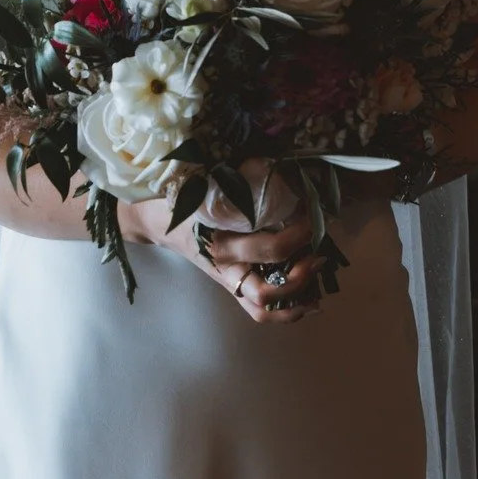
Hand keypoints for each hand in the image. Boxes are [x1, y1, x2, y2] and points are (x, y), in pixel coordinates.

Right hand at [120, 193, 328, 325]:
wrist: (157, 218)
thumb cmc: (185, 197)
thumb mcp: (209, 185)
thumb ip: (242, 181)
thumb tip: (283, 169)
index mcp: (220, 241)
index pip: (269, 248)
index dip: (299, 235)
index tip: (313, 214)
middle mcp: (225, 267)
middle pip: (269, 288)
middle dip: (303, 272)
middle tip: (321, 251)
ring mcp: (228, 281)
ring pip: (263, 309)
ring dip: (295, 300)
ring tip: (317, 280)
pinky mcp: (231, 287)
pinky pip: (258, 309)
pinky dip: (285, 309)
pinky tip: (307, 297)